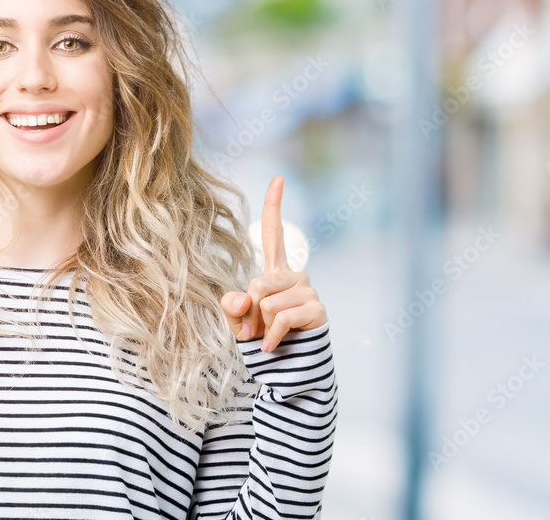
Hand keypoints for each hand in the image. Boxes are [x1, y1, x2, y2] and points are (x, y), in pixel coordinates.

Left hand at [221, 176, 327, 351]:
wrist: (287, 371)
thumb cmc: (262, 341)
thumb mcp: (238, 323)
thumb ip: (232, 308)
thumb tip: (242, 299)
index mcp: (274, 272)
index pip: (273, 233)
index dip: (274, 206)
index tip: (278, 178)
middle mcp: (294, 276)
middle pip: (258, 284)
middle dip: (251, 312)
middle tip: (258, 329)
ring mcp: (308, 291)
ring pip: (267, 303)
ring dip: (262, 326)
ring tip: (270, 336)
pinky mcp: (317, 309)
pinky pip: (281, 318)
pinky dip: (272, 337)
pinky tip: (272, 346)